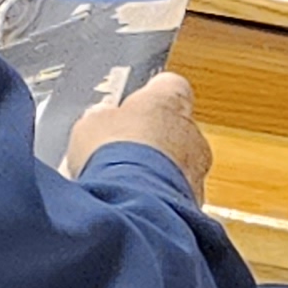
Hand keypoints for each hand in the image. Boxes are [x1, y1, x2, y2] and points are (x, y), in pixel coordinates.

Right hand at [63, 69, 214, 191]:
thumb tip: (99, 121)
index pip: (168, 85)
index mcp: (168, 100)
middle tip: (121, 150)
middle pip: (174, 127)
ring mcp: (196, 169)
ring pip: (178, 163)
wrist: (131, 203)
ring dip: (156, 172)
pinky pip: (174, 193)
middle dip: (151, 139)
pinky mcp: (193, 201)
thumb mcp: (90, 125)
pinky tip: (131, 203)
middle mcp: (191, 131)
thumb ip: (102, 118)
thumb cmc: (114, 154)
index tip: (133, 104)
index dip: (149, 95)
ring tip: (122, 183)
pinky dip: (158, 197)